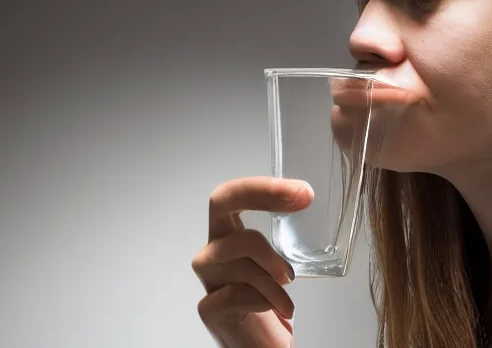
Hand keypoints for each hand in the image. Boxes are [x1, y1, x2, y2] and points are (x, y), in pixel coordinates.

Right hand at [192, 176, 313, 347]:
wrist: (261, 347)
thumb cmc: (270, 302)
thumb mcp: (280, 261)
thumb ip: (287, 237)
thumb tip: (308, 204)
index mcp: (230, 233)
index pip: (234, 195)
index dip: (264, 186)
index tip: (302, 191)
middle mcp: (214, 248)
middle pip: (221, 202)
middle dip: (262, 193)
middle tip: (301, 199)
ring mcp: (209, 277)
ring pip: (240, 251)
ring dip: (274, 268)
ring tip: (289, 287)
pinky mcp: (210, 309)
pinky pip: (237, 292)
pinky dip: (264, 299)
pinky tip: (275, 309)